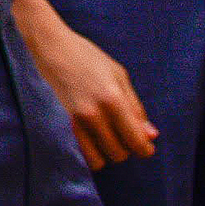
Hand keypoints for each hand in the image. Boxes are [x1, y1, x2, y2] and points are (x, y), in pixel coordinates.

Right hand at [23, 14, 157, 166]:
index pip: (136, 141)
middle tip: (124, 132)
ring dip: (108, 151)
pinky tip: (94, 139)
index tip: (146, 146)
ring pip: (101, 158)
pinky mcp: (64, 122)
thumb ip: (136, 108)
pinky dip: (92, 153)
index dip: (145, 149)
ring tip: (108, 136)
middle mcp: (95, 114)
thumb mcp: (120, 76)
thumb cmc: (88, 57)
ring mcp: (77, 120)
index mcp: (114, 99)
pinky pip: (83, 154)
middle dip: (127, 148)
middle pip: (120, 153)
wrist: (52, 47)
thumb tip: (152, 136)